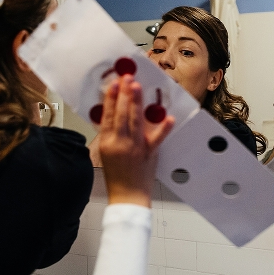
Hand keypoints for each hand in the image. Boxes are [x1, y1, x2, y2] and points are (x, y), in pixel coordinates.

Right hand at [99, 75, 173, 206]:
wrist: (127, 197)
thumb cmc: (116, 177)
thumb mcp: (105, 153)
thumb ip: (110, 135)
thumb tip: (114, 116)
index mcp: (108, 142)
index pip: (108, 115)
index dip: (110, 98)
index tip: (113, 84)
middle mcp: (121, 142)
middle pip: (122, 113)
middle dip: (124, 93)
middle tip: (127, 77)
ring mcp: (136, 147)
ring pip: (136, 120)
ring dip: (137, 101)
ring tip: (137, 86)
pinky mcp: (150, 153)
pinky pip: (157, 138)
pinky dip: (164, 128)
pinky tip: (168, 117)